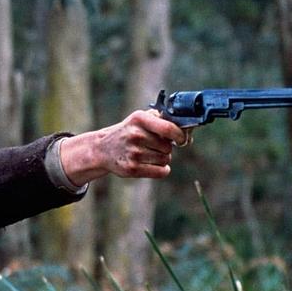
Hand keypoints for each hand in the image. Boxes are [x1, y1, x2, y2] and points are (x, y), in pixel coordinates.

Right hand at [59, 110, 187, 184]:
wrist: (103, 149)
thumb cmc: (129, 131)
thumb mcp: (141, 119)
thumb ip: (163, 120)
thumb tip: (187, 133)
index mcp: (139, 119)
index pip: (168, 128)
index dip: (180, 135)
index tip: (182, 139)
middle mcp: (135, 135)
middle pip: (168, 147)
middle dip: (166, 148)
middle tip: (154, 146)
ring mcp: (133, 153)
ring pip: (165, 159)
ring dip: (162, 158)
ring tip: (149, 154)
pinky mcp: (131, 169)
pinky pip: (161, 172)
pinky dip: (162, 170)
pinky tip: (155, 166)